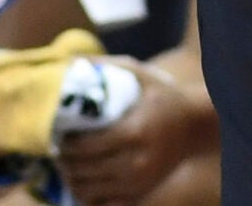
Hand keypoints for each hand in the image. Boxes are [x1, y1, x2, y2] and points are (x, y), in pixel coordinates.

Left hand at [55, 67, 214, 205]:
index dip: (64, 143)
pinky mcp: (142, 193)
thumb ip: (104, 66)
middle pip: (83, 171)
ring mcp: (140, 182)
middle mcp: (136, 162)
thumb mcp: (138, 73)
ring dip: (72, 179)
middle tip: (57, 149)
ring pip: (90, 191)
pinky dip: (88, 194)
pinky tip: (84, 179)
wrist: (195, 126)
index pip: (85, 147)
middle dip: (63, 161)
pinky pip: (105, 204)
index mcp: (133, 132)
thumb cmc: (162, 96)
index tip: (57, 133)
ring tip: (67, 164)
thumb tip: (68, 59)